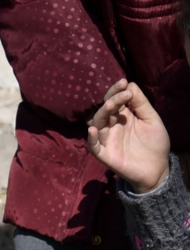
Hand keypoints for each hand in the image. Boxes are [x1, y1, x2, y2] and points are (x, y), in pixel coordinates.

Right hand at [86, 78, 170, 193]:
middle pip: (105, 110)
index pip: (114, 100)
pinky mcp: (106, 155)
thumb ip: (141, 104)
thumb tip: (130, 85)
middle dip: (112, 99)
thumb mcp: (151, 119)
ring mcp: (107, 140)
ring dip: (102, 113)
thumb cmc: (155, 143)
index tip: (124, 82)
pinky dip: (91, 139)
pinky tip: (93, 130)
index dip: (116, 91)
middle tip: (123, 94)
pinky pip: (94, 147)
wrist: (158, 168)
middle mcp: (112, 126)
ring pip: (97, 124)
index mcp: (122, 116)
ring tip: (111, 105)